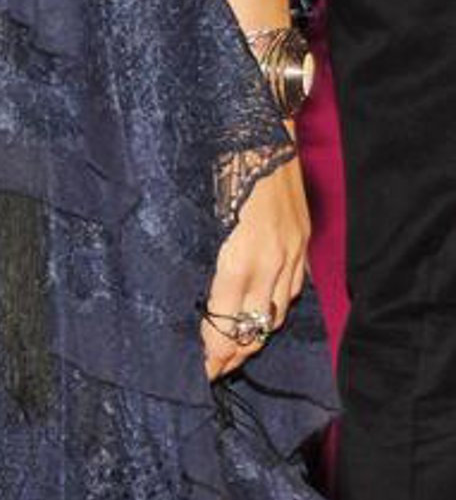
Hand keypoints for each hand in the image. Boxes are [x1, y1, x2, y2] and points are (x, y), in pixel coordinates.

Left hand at [200, 149, 308, 378]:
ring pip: (277, 313)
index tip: (201, 368)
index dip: (214, 347)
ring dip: (256, 337)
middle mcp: (271, 260)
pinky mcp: (303, 242)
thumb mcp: (202, 208)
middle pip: (254, 324)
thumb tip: (197, 295)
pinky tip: (264, 319)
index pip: (227, 317)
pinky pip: (293, 290)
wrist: (263, 127)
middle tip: (214, 372)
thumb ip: (206, 256)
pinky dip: (276, 311)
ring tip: (236, 355)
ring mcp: (292, 252)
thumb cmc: (222, 163)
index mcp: (240, 254)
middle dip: (233, 353)